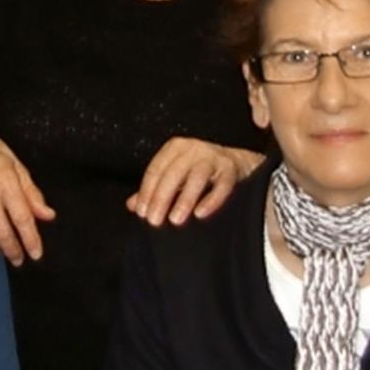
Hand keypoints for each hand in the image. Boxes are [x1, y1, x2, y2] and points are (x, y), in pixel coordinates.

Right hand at [0, 120, 55, 265]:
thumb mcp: (17, 166)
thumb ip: (32, 194)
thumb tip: (47, 215)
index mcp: (5, 181)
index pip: (21, 217)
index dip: (30, 239)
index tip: (36, 254)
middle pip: (1, 232)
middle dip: (13, 250)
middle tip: (19, 259)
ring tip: (2, 246)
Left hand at [127, 137, 263, 226]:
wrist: (236, 163)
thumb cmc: (199, 171)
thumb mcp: (175, 176)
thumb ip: (154, 189)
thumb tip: (133, 205)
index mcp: (175, 148)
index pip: (156, 169)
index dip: (147, 192)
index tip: (142, 212)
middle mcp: (193, 149)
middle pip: (173, 173)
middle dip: (161, 198)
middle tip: (155, 221)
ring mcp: (213, 157)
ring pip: (197, 177)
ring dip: (184, 199)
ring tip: (175, 220)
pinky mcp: (230, 168)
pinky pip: (221, 185)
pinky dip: (211, 200)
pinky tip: (200, 213)